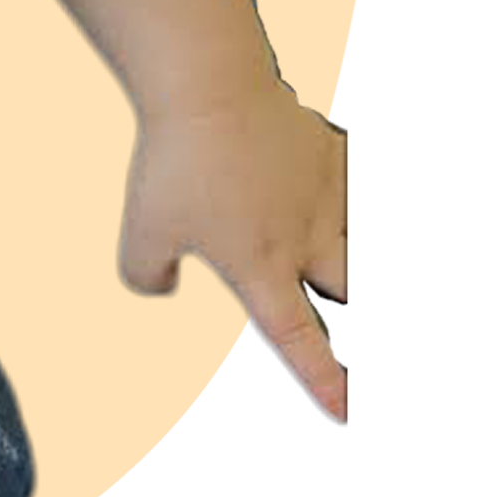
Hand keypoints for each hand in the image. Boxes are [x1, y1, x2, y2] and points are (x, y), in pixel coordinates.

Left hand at [117, 85, 347, 424]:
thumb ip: (146, 276)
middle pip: (349, 289)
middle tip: (338, 299)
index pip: (297, 339)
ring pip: (357, 242)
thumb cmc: (176, 160)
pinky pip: (354, 184)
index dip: (323, 379)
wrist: (210, 87)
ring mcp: (326, 195)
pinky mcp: (334, 154)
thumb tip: (166, 286)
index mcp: (261, 267)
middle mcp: (305, 238)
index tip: (344, 410)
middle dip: (350, 302)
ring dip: (349, 255)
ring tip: (334, 258)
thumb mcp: (139, 232)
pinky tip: (331, 189)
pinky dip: (348, 195)